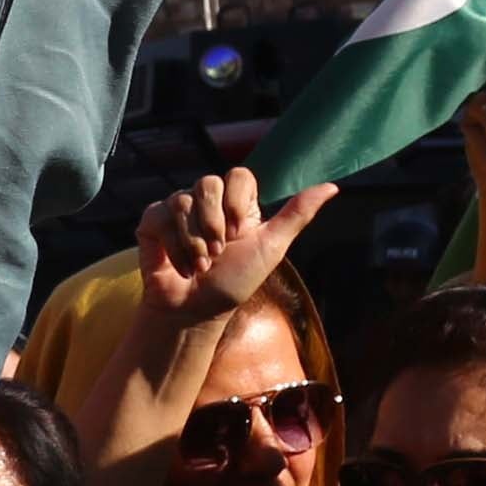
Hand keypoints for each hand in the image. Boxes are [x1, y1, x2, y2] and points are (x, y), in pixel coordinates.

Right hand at [134, 167, 333, 322]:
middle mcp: (206, 203)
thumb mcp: (271, 248)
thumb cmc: (234, 283)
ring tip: (200, 265)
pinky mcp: (152, 223)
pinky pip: (159, 215)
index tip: (239, 232)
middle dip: (214, 224)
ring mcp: (177, 211)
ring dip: (194, 242)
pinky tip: (180, 265)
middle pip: (208, 183)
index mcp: (236, 204)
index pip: (238, 175)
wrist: (196, 311)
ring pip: (182, 200)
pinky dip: (173, 246)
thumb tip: (334, 186)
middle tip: (218, 252)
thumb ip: (297, 215)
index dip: (236, 201)